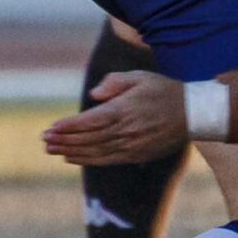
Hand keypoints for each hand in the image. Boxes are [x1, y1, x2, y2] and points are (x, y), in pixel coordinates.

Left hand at [42, 70, 190, 164]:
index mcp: (125, 110)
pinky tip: (72, 157)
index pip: (90, 121)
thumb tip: (93, 95)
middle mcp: (126, 131)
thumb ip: (114, 83)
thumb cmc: (164, 90)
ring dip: (71, 151)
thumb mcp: (139, 77)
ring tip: (52, 150)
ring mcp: (132, 146)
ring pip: (95, 152)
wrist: (193, 114)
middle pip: (89, 139)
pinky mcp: (136, 155)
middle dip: (64, 140)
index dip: (69, 126)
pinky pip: (107, 160)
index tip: (51, 128)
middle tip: (44, 141)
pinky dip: (88, 160)